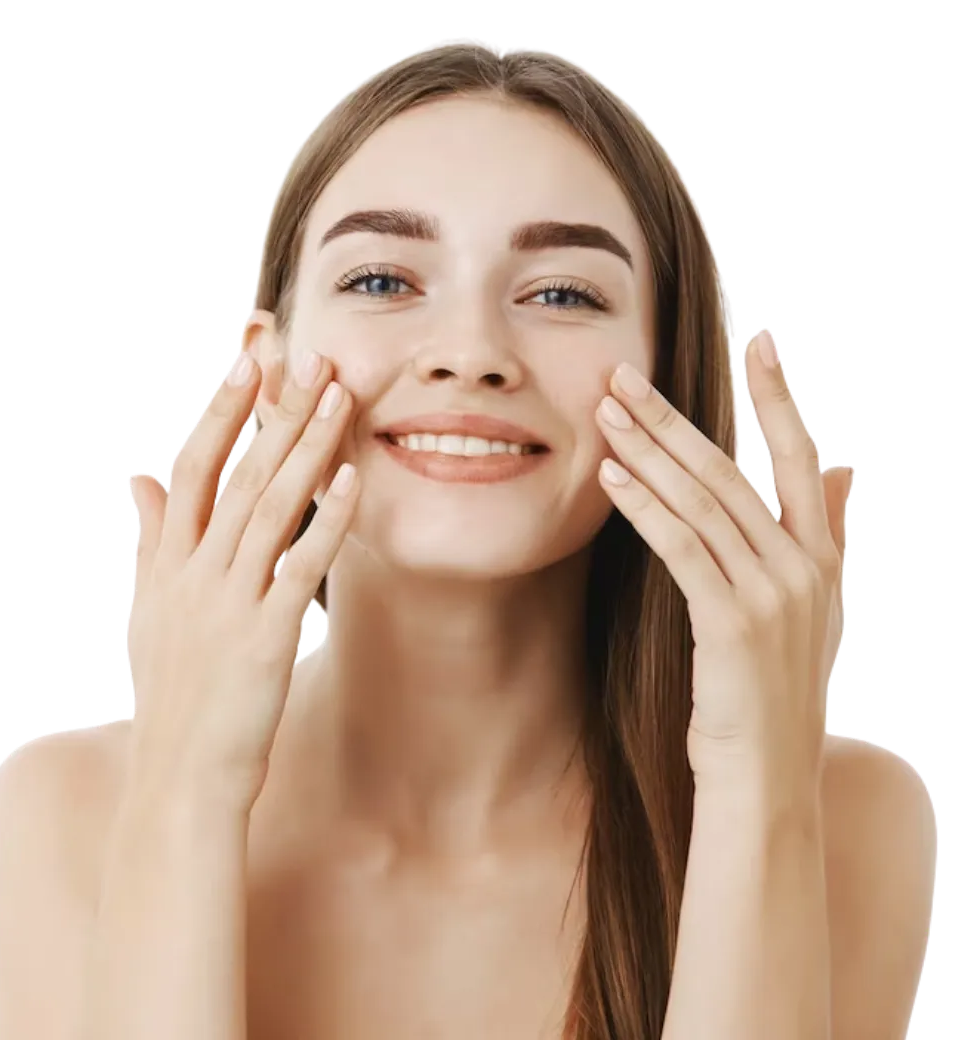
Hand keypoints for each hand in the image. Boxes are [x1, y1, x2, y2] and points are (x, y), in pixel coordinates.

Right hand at [127, 350, 357, 810]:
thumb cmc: (173, 695)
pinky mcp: (265, 637)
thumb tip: (141, 476)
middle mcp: (194, 575)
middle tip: (308, 357)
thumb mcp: (152, 611)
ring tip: (338, 397)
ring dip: (307, 448)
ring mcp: (228, 604)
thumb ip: (151, 539)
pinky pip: (301, 566)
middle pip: (236, 475)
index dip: (218, 414)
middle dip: (274, 413)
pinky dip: (327, 520)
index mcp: (168, 565)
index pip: (191, 470)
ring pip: (270, 508)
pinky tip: (352, 479)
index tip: (244, 363)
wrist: (177, 781)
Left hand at [594, 330, 852, 791]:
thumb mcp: (806, 614)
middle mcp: (805, 568)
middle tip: (625, 375)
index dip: (781, 397)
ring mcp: (773, 594)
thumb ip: (819, 537)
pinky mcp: (733, 624)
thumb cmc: (770, 697)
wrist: (769, 782)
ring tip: (606, 414)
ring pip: (703, 502)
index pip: (803, 457)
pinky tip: (611, 478)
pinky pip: (682, 549)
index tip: (761, 341)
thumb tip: (844, 473)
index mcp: (824, 559)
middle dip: (674, 419)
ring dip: (648, 453)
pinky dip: (645, 507)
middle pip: (733, 470)